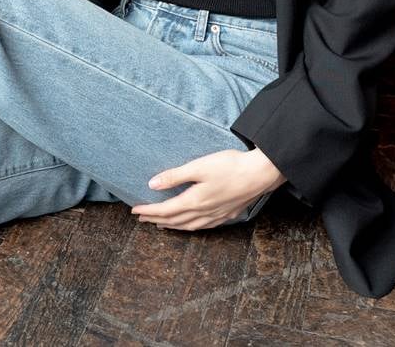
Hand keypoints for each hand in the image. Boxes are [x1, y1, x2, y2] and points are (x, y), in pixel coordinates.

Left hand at [131, 147, 286, 230]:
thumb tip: (152, 185)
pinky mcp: (227, 215)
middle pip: (174, 220)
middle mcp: (203, 212)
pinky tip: (190, 225)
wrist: (259, 174)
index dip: (148, 210)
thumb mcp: (199, 167)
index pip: (165, 210)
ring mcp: (216, 216)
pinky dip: (190, 227)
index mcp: (194, 201)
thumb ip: (175, 176)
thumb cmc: (229, 166)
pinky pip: (202, 226)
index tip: (134, 210)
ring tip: (161, 225)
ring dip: (172, 226)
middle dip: (156, 220)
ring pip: (188, 226)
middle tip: (141, 219)